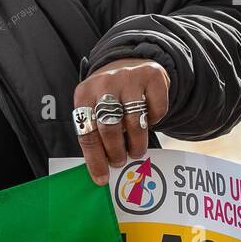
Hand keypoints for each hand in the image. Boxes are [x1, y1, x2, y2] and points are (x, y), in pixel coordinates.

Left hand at [74, 58, 169, 185]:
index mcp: (84, 94)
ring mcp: (129, 77)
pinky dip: (155, 121)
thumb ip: (95, 134)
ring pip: (134, 122)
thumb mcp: (94, 108)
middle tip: (119, 162)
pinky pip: (157, 109)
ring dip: (136, 143)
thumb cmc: (109, 97)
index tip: (102, 178)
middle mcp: (104, 83)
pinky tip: (148, 120)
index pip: (87, 132)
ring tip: (136, 151)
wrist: (130, 63)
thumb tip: (100, 172)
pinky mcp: (152, 75)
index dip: (94, 159)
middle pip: (109, 127)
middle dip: (115, 151)